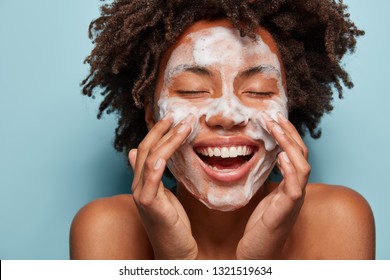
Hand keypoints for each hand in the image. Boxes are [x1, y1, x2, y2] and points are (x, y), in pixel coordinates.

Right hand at [129, 114, 197, 258]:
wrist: (176, 252)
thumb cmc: (174, 224)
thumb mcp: (164, 195)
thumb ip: (154, 176)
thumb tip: (135, 154)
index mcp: (143, 182)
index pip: (146, 150)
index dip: (157, 132)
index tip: (172, 119)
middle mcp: (139, 185)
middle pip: (146, 149)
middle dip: (162, 130)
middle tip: (178, 116)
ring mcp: (141, 195)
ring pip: (150, 159)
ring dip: (168, 139)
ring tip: (184, 125)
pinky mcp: (148, 205)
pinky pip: (151, 179)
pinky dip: (156, 163)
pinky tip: (166, 149)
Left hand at [236, 112, 309, 258]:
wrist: (256, 253)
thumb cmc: (259, 226)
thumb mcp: (262, 196)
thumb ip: (264, 178)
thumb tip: (257, 158)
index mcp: (289, 185)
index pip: (294, 153)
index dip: (286, 135)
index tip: (272, 118)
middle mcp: (295, 190)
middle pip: (301, 154)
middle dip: (288, 132)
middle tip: (272, 116)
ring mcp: (293, 200)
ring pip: (302, 165)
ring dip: (289, 143)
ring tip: (275, 127)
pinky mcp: (286, 211)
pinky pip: (295, 186)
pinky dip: (291, 168)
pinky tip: (281, 154)